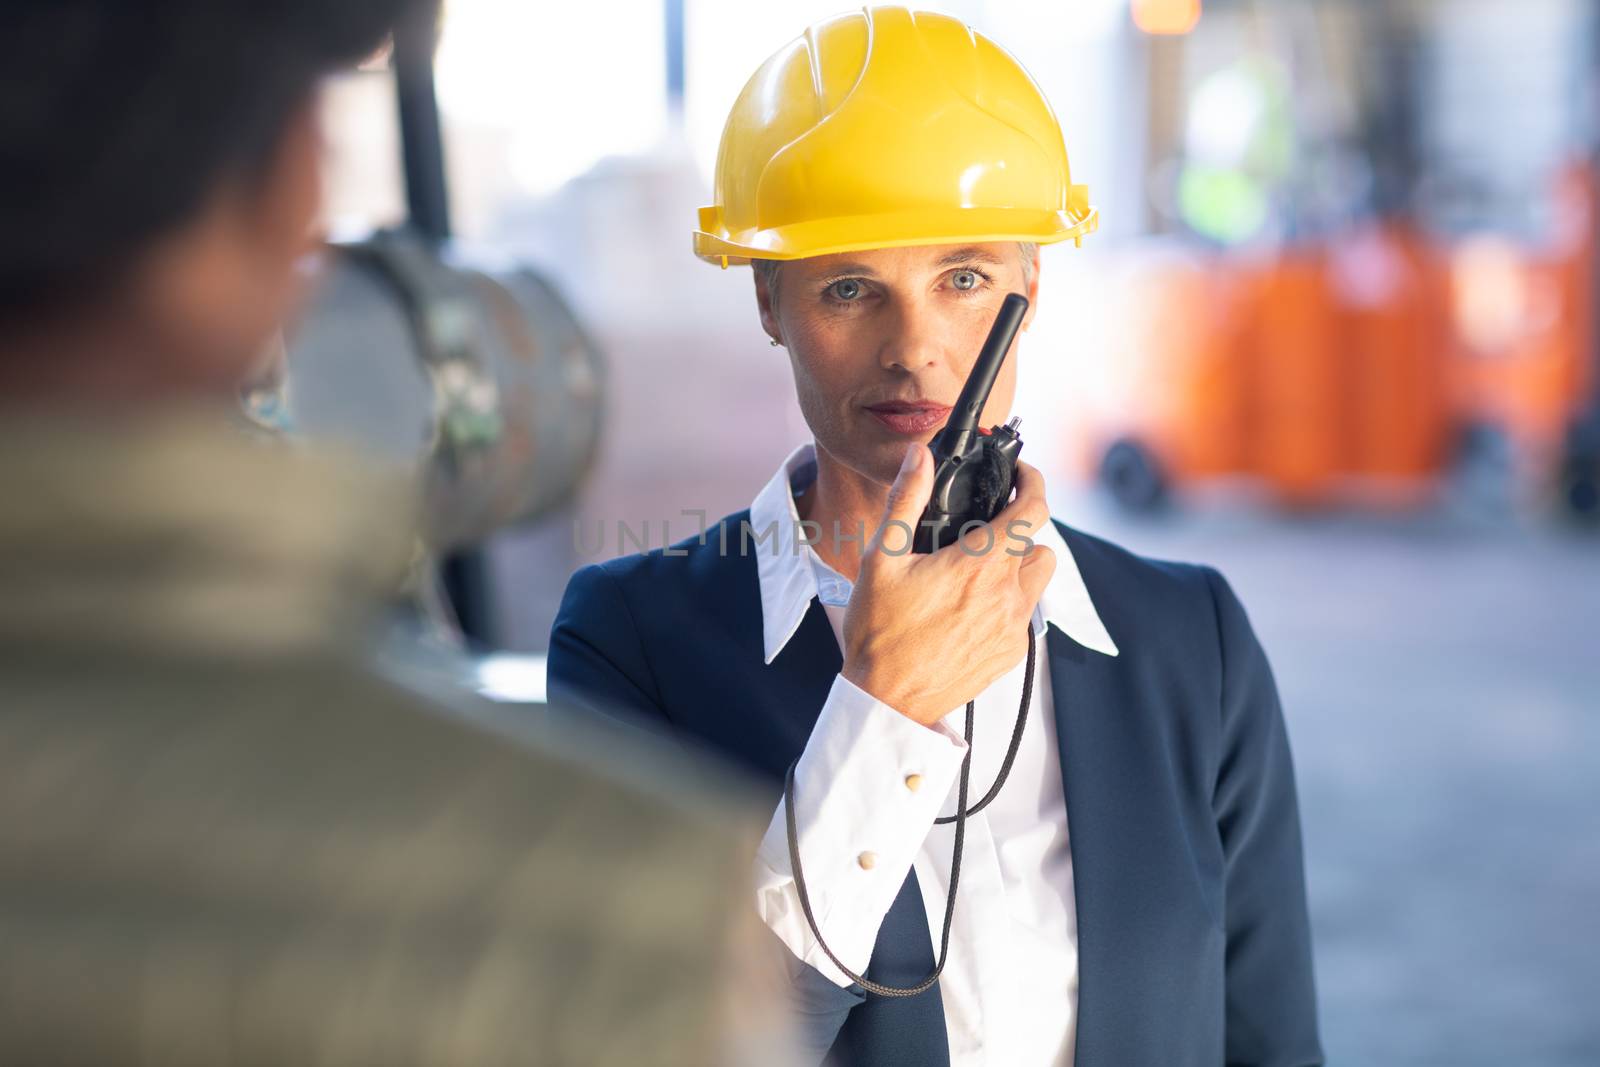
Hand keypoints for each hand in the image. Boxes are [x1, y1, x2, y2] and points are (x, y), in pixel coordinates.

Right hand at [840, 443, 1055, 727]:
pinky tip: (968, 610)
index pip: (1033, 508)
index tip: (1018, 475)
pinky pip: (1024, 614)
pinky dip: (1006, 603)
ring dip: (1017, 568)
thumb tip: (920, 458)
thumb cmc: (879, 631)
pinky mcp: (1011, 652)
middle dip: (1016, 532)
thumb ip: (906, 501)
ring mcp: (1014, 627)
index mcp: (979, 563)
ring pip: (1037, 580)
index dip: (1031, 482)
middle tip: (979, 535)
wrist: (887, 700)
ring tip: (975, 574)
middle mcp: (1007, 594)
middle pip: (1038, 544)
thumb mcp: (881, 559)